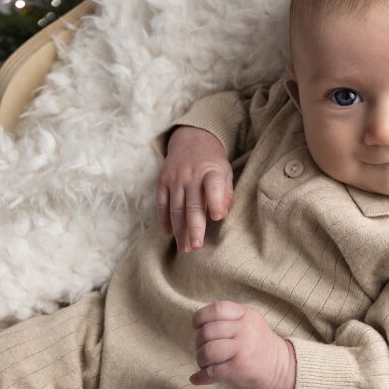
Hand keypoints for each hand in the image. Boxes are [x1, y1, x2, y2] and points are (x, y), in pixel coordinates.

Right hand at [157, 126, 234, 251]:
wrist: (192, 140)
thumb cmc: (213, 163)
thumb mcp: (226, 172)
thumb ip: (226, 193)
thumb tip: (221, 215)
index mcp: (211, 171)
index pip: (214, 186)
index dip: (216, 201)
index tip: (217, 218)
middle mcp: (191, 175)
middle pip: (192, 204)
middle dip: (194, 227)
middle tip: (196, 247)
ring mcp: (174, 178)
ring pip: (176, 209)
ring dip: (179, 231)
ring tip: (185, 248)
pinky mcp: (162, 181)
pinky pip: (162, 204)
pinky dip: (165, 220)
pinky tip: (170, 234)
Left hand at [190, 300, 295, 388]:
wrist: (281, 367)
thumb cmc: (259, 344)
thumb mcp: (251, 321)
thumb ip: (229, 318)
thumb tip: (199, 324)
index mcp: (246, 314)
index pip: (217, 309)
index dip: (201, 316)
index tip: (196, 326)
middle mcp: (245, 329)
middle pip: (208, 331)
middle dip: (199, 342)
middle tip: (203, 349)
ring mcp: (242, 349)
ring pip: (207, 351)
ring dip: (200, 359)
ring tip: (204, 363)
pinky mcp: (239, 368)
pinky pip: (211, 372)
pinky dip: (200, 377)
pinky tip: (198, 378)